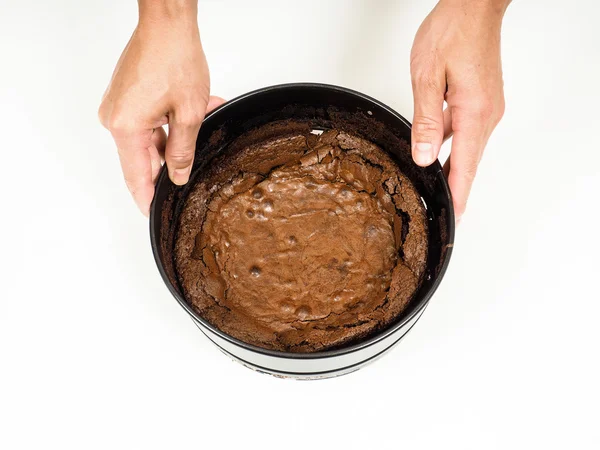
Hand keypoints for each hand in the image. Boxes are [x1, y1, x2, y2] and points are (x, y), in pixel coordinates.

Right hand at [98, 1, 223, 214]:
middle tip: (196, 162)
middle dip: (173, 161)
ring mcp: (118, 107)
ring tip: (202, 120)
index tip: (154, 215)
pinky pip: (148, 122)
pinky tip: (193, 113)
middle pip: (144, 159)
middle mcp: (114, 119)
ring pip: (151, 140)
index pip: (136, 177)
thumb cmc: (175, 58)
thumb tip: (179, 176)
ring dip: (176, 138)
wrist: (167, 23)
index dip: (147, 199)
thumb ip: (183, 151)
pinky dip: (170, 123)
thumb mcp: (188, 114)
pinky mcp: (125, 97)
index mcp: (125, 128)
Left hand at [410, 0, 509, 221]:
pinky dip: (452, 145)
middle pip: (469, 161)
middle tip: (445, 212)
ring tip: (437, 187)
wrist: (473, 5)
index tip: (454, 217)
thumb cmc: (452, 31)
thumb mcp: (427, 76)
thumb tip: (425, 156)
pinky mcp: (481, 99)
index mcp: (474, 112)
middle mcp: (486, 113)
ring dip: (453, 167)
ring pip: (467, 147)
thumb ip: (426, 120)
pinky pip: (466, 131)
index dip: (458, 194)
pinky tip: (436, 150)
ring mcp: (486, 106)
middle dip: (456, 187)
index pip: (465, 165)